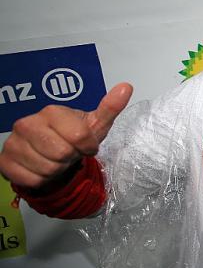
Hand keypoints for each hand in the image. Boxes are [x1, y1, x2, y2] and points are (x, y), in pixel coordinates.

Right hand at [0, 83, 132, 188]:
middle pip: (62, 154)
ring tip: (56, 160)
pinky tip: (41, 168)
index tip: (86, 145)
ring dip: (57, 170)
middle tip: (68, 153)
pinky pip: (32, 180)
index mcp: (51, 112)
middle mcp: (27, 123)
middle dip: (71, 158)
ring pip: (47, 169)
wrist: (49, 152)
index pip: (79, 137)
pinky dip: (41, 180)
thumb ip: (110, 108)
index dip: (88, 146)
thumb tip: (126, 87)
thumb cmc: (74, 137)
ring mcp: (13, 142)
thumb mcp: (96, 124)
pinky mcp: (4, 161)